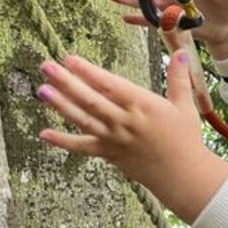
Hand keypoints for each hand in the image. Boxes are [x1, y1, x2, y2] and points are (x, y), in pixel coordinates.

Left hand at [37, 52, 227, 222]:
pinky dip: (63, 142)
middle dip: (67, 82)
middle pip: (91, 100)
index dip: (89, 72)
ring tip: (41, 90)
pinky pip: (83, 148)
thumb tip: (180, 51)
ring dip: (61, 105)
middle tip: (46, 66)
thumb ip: (179, 77)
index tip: (71, 59)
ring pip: (83, 120)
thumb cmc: (186, 139)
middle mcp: (126, 121)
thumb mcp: (185, 106)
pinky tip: (44, 134)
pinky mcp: (110, 154)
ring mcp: (115, 139)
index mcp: (144, 105)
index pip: (111, 85)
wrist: (183, 176)